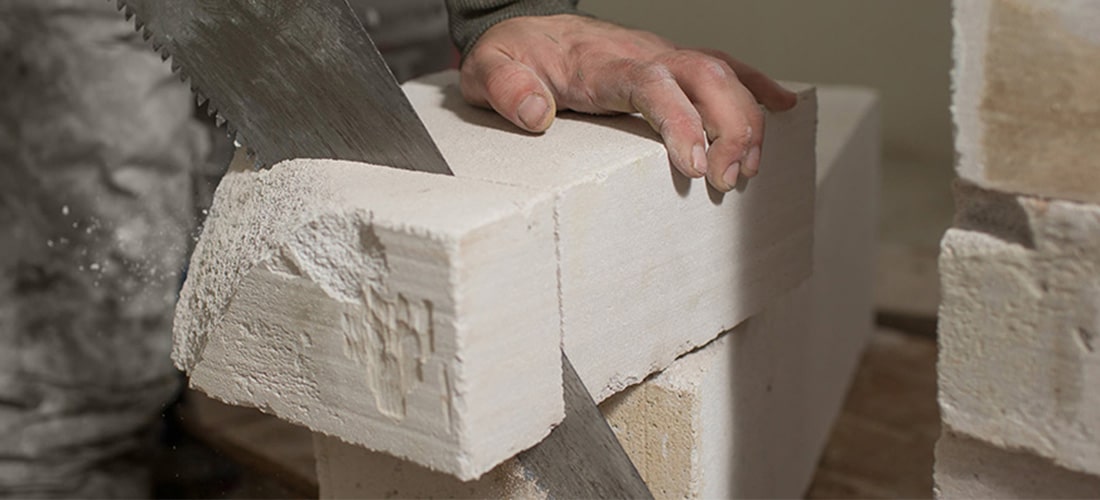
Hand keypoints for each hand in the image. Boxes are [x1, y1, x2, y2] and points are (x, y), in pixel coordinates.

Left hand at [460, 15, 796, 191]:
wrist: (525, 25)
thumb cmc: (511, 55)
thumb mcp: (488, 70)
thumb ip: (506, 88)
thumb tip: (535, 114)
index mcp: (602, 62)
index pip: (654, 84)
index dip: (681, 122)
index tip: (696, 166)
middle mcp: (642, 53)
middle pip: (705, 76)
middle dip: (730, 128)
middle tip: (731, 181)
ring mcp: (662, 55)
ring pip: (723, 74)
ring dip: (746, 121)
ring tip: (750, 171)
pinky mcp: (671, 63)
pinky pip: (723, 66)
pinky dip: (757, 85)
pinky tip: (785, 108)